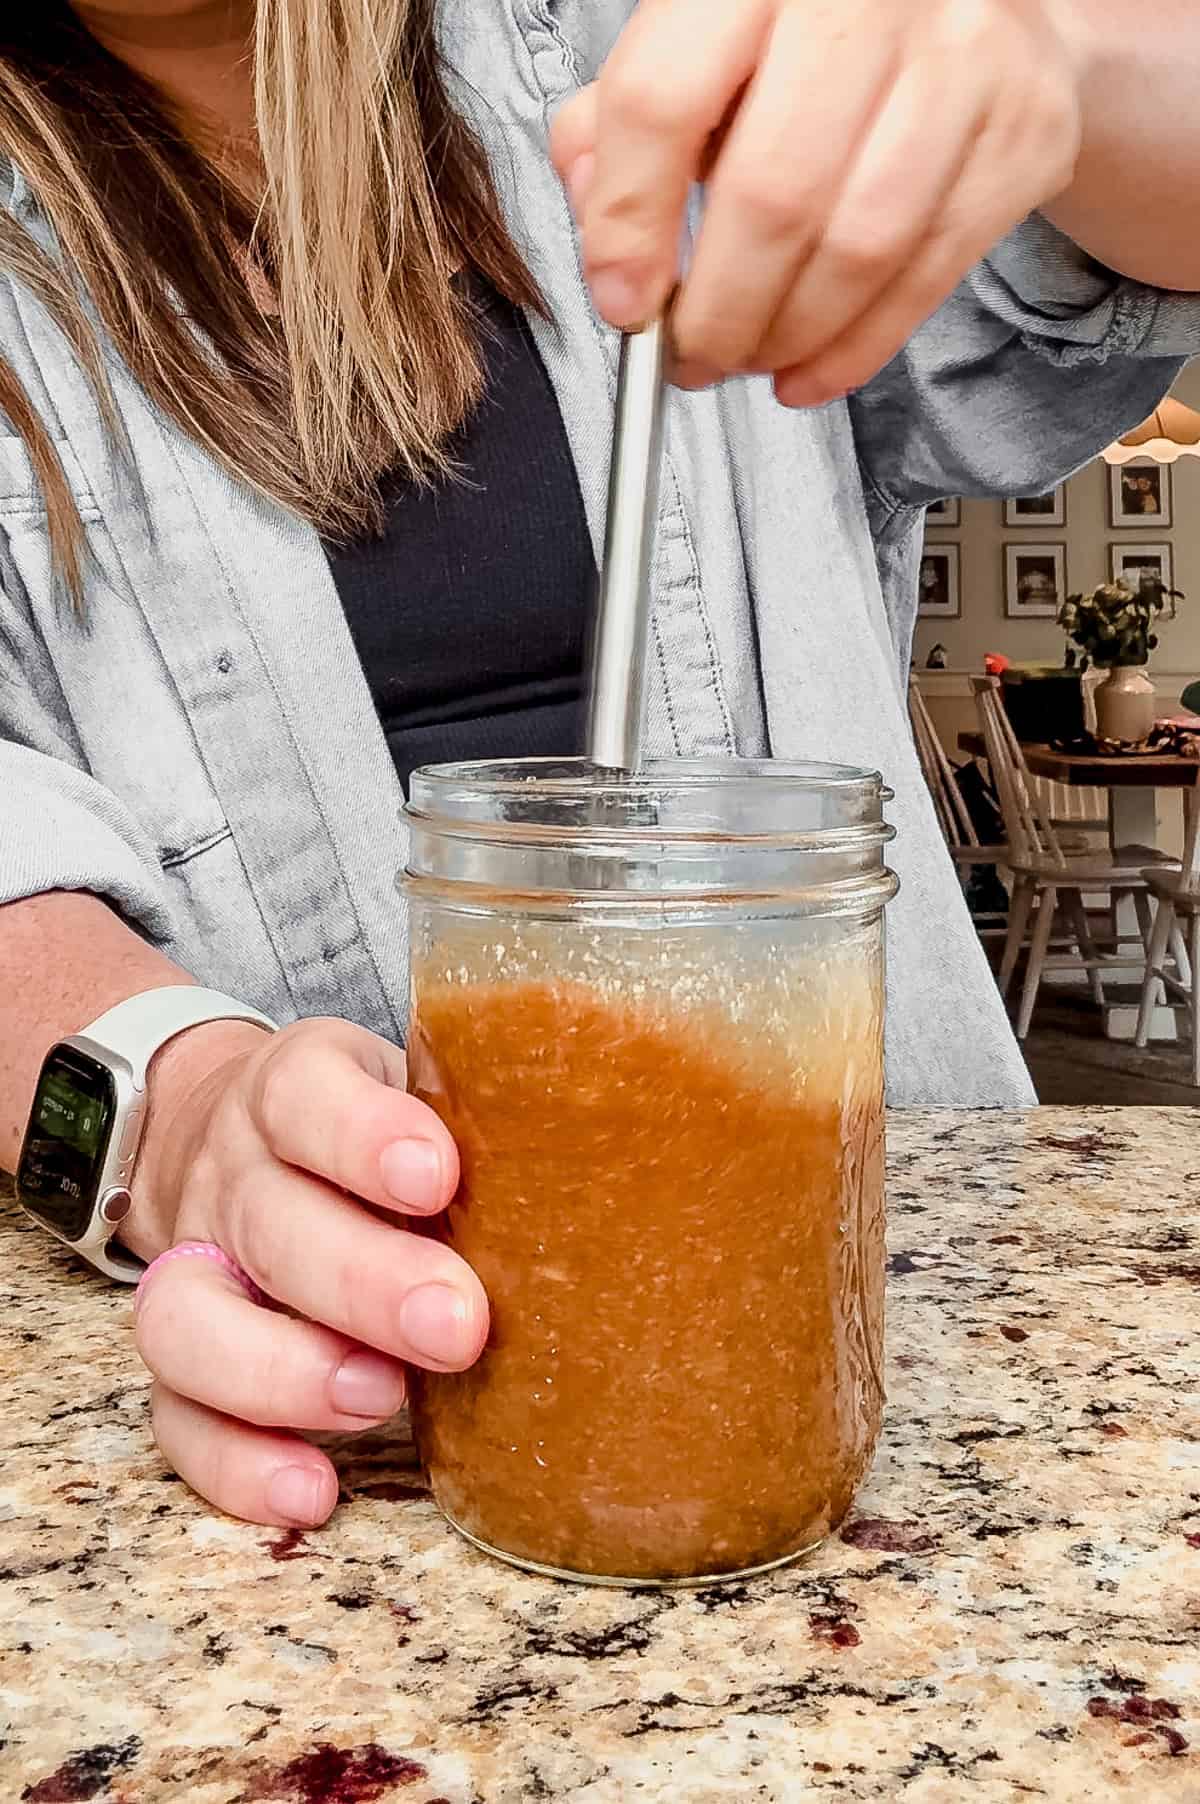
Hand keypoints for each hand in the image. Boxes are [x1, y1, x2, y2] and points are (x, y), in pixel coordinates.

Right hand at [129, 1017, 483, 1527]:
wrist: (250, 1144)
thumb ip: (497, 1123)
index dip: (362, 1134)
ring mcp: (197, 1267)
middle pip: (268, 1220)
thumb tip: (644, 1177)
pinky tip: (314, 1490)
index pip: (305, 1092)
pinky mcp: (178, 1358)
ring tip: (378, 1400)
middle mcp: (234, 1175)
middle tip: (456, 1326)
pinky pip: (177, 1418)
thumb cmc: (380, 1133)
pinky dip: (237, 1462)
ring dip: (283, 1372)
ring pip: (186, 1320)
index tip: (438, 1176)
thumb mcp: (431, 1093)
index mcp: (294, 1091)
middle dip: (361, 1280)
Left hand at [552, 0, 1081, 403]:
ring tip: (750, 360)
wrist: (983, 3)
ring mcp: (960, 59)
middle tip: (692, 356)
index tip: (624, 303)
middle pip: (772, 194)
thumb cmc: (818, 35)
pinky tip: (810, 371)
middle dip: (718, 311)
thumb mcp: (705, 40)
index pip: (663, 102)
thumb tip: (605, 238)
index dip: (630, 226)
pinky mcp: (1022, 130)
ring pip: (858, 247)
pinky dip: (856, 349)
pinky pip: (928, 275)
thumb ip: (625, 123)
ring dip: (787, 336)